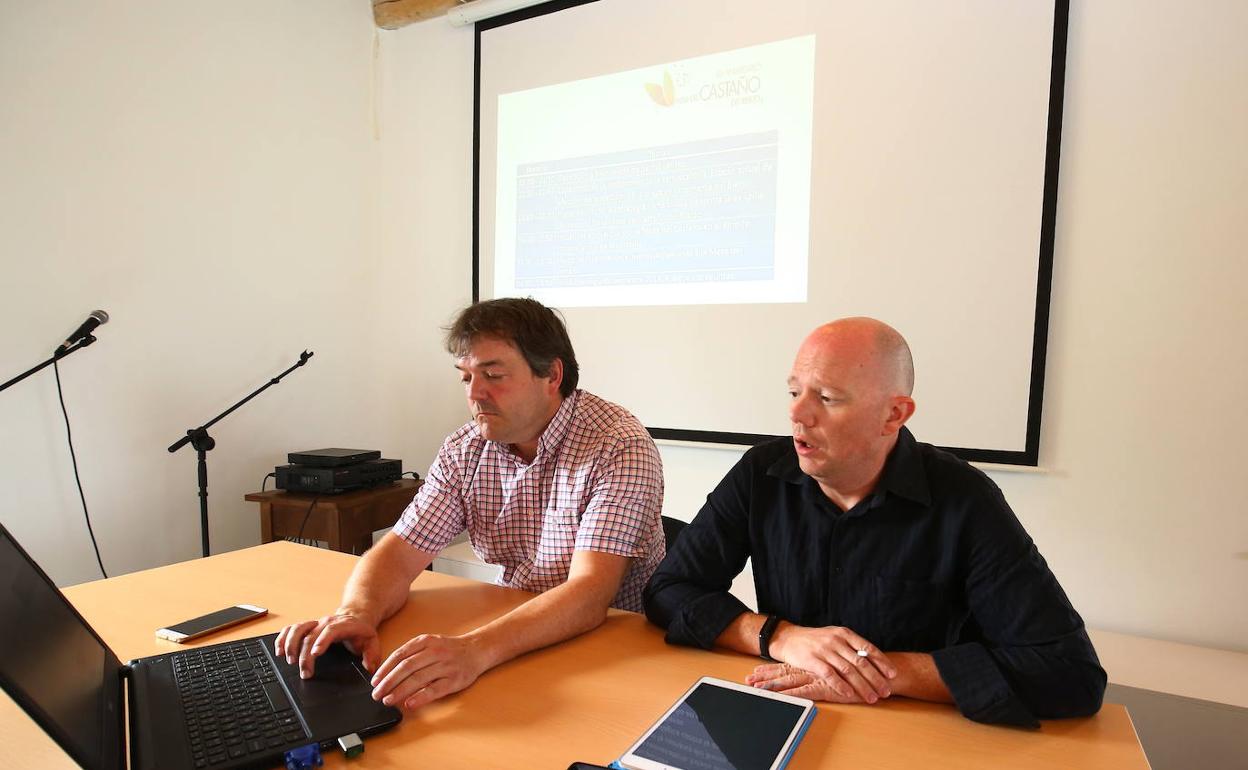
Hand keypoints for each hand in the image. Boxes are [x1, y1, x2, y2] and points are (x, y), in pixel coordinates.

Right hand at [273, 611, 381, 678]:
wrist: (356, 617)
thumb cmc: (362, 633)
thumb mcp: (372, 642)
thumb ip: (372, 655)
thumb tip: (369, 668)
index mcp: (343, 626)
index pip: (330, 630)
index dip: (321, 641)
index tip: (315, 654)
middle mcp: (326, 623)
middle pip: (311, 634)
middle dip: (305, 654)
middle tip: (305, 672)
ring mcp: (315, 624)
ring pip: (298, 629)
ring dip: (290, 644)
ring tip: (289, 660)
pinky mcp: (308, 627)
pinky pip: (291, 629)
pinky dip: (283, 638)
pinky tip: (279, 650)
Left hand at [369, 633, 487, 709]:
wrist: (477, 650)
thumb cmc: (449, 649)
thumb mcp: (430, 643)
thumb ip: (411, 654)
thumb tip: (387, 673)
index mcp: (425, 641)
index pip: (400, 655)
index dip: (385, 669)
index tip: (375, 681)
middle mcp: (435, 652)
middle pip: (406, 668)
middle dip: (388, 682)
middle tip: (376, 694)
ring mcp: (445, 666)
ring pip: (418, 679)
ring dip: (400, 691)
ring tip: (388, 700)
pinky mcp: (454, 680)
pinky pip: (434, 689)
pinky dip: (420, 697)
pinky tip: (409, 703)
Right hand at [768, 624, 895, 703]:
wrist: (787, 638)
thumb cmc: (814, 640)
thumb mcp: (834, 636)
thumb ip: (850, 646)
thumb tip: (872, 659)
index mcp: (844, 633)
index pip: (868, 648)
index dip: (881, 662)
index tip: (892, 674)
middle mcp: (836, 641)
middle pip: (861, 661)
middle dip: (876, 678)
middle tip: (886, 691)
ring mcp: (824, 650)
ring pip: (848, 670)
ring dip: (862, 685)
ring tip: (872, 697)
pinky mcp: (812, 660)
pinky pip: (830, 675)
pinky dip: (841, 685)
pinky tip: (850, 694)